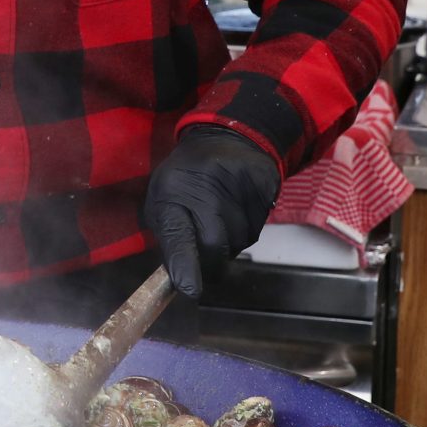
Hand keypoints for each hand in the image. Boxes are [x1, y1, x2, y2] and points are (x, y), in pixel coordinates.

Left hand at [141, 125, 281, 301]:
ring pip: (238, 242)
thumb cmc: (185, 177)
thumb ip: (169, 237)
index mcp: (172, 194)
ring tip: (219, 216)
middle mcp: (206, 190)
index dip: (184, 265)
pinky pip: (256, 229)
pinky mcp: (263, 187)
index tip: (190, 289)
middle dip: (210, 261)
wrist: (226, 137)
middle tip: (205, 251)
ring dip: (229, 243)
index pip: (178, 235)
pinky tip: (236, 207)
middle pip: (215, 247)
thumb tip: (181, 277)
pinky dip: (245, 229)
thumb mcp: (162, 200)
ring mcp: (238, 187)